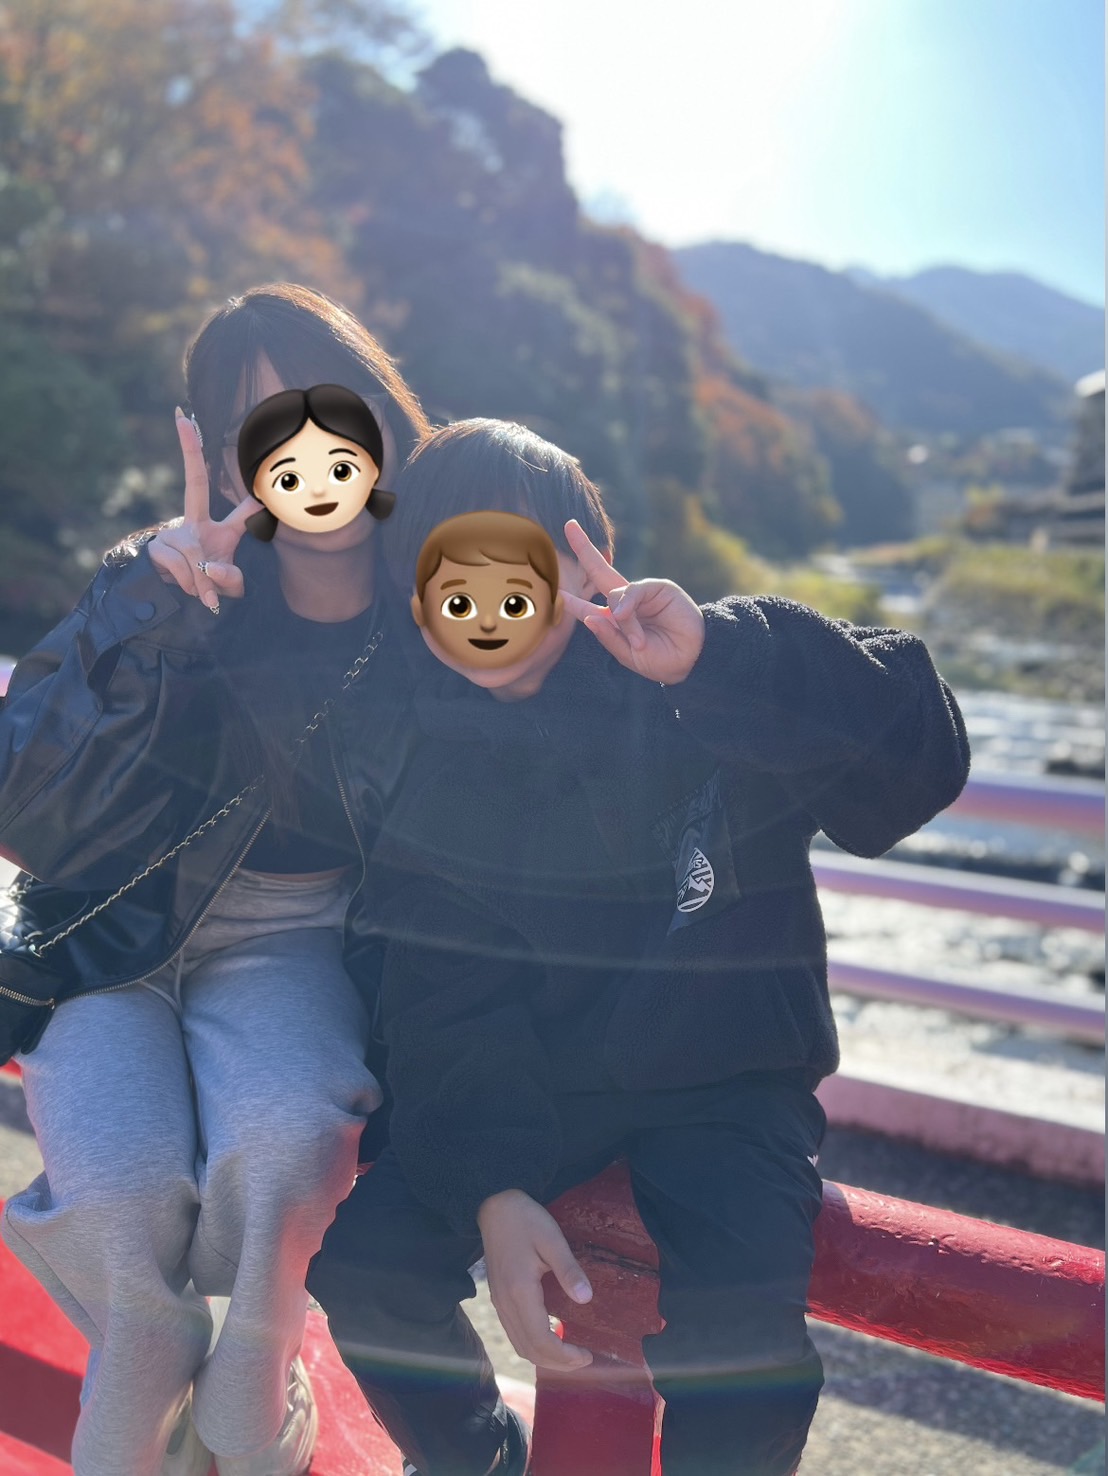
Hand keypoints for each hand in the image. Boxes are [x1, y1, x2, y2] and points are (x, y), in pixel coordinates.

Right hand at [147, 409, 262, 610]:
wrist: (175, 602)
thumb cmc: (209, 588)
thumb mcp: (230, 586)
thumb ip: (231, 580)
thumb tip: (212, 568)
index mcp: (220, 530)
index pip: (239, 508)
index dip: (250, 492)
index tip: (234, 446)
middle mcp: (195, 523)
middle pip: (195, 483)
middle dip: (189, 449)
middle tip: (183, 417)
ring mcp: (174, 533)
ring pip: (195, 554)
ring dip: (203, 582)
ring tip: (205, 595)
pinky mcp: (157, 546)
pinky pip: (181, 566)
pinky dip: (190, 584)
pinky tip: (188, 589)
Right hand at [477, 1189, 593, 1370]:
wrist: (494, 1206)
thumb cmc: (525, 1219)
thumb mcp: (552, 1239)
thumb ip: (569, 1270)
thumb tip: (586, 1299)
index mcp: (520, 1291)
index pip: (541, 1340)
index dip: (564, 1356)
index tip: (586, 1356)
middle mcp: (505, 1303)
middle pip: (529, 1349)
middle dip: (557, 1363)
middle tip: (583, 1360)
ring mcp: (498, 1302)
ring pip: (519, 1344)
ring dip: (544, 1357)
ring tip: (569, 1355)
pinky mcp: (498, 1298)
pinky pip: (514, 1333)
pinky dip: (532, 1345)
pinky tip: (550, 1337)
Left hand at [562, 520, 705, 683]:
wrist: (691, 660)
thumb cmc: (660, 660)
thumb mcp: (628, 654)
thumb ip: (609, 636)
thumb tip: (590, 616)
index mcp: (616, 619)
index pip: (588, 603)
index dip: (573, 598)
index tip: (556, 589)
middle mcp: (626, 602)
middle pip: (599, 571)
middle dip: (584, 548)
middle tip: (569, 524)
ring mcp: (642, 593)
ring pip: (615, 593)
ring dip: (624, 620)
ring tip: (639, 642)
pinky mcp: (658, 588)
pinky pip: (634, 591)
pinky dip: (629, 608)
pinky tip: (631, 623)